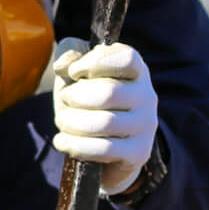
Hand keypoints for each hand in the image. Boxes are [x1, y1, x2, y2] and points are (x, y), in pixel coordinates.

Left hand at [53, 39, 158, 193]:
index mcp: (136, 70)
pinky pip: (104, 149)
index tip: (74, 72)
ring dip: (72, 122)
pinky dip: (75, 145)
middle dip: (76, 96)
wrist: (105, 146)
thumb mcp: (77, 75)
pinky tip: (61, 141)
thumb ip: (70, 57)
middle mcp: (147, 95)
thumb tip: (63, 66)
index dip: (95, 63)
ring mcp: (145, 125)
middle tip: (65, 99)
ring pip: (105, 123)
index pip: (126, 58)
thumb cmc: (89, 101)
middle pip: (109, 93)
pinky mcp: (138, 152)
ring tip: (62, 121)